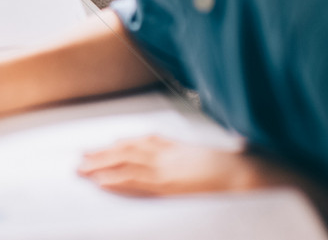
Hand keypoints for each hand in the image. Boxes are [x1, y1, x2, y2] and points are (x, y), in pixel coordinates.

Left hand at [78, 135, 266, 195]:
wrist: (247, 175)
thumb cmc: (235, 167)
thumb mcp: (209, 155)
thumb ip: (193, 153)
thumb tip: (189, 153)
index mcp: (176, 146)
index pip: (142, 142)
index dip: (121, 144)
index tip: (106, 144)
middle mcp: (166, 154)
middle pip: (126, 151)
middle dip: (102, 155)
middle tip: (81, 158)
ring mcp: (165, 168)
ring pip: (124, 165)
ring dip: (100, 167)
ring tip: (81, 171)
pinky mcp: (166, 184)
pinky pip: (136, 181)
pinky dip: (116, 181)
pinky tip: (100, 183)